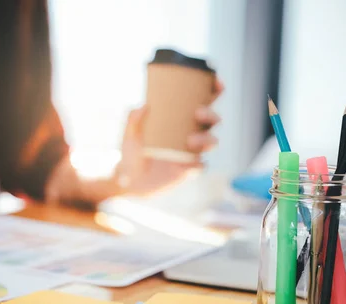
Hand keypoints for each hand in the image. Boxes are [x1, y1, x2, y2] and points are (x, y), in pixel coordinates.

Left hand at [116, 79, 223, 193]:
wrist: (128, 180)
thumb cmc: (131, 153)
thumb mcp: (129, 134)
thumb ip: (133, 119)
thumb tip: (144, 105)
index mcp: (179, 120)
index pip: (202, 102)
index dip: (214, 90)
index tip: (217, 82)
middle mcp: (190, 133)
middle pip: (212, 120)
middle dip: (211, 115)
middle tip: (198, 113)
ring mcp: (191, 152)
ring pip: (212, 141)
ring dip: (206, 139)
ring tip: (190, 140)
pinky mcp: (188, 170)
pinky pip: (201, 166)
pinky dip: (198, 163)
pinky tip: (188, 163)